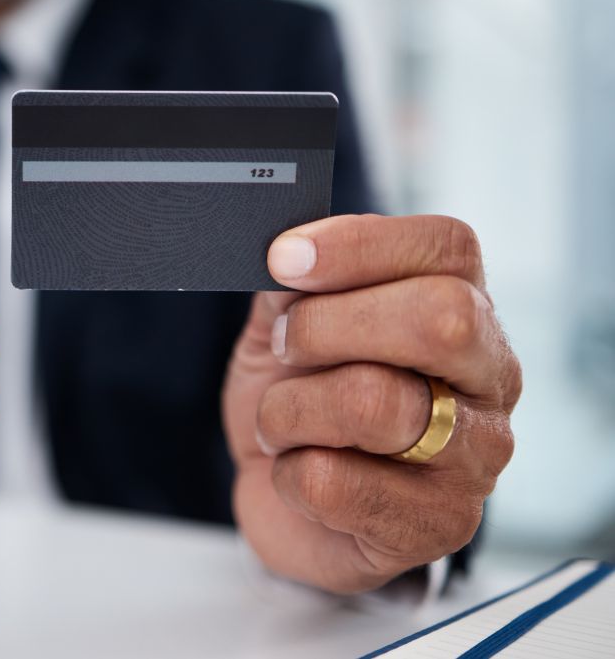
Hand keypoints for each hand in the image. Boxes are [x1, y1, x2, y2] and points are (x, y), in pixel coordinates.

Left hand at [222, 214, 520, 593]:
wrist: (284, 494)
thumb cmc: (298, 394)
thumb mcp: (284, 323)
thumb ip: (293, 282)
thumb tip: (287, 252)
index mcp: (464, 307)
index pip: (448, 248)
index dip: (358, 245)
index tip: (283, 260)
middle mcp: (489, 377)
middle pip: (440, 319)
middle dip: (326, 326)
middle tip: (284, 347)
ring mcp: (476, 457)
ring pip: (375, 404)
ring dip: (291, 408)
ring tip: (281, 421)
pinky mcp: (440, 526)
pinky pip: (335, 483)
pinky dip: (288, 473)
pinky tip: (298, 473)